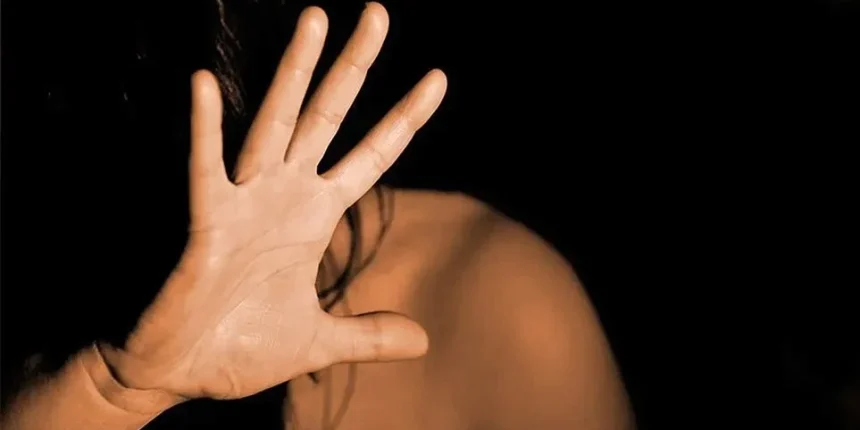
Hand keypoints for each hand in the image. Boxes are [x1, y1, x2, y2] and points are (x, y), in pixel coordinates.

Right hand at [102, 3, 446, 399]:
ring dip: (294, 73)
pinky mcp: (205, 223)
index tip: (437, 78)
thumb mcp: (318, 342)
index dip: (403, 118)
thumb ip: (367, 334)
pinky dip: (204, 130)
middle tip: (378, 12)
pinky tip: (204, 85)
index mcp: (315, 216)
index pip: (372, 156)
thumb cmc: (240, 350)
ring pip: (275, 124)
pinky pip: (204, 169)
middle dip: (354, 67)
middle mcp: (285, 196)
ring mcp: (246, 203)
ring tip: (316, 18)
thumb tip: (422, 339)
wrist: (180, 374)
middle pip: (328, 117)